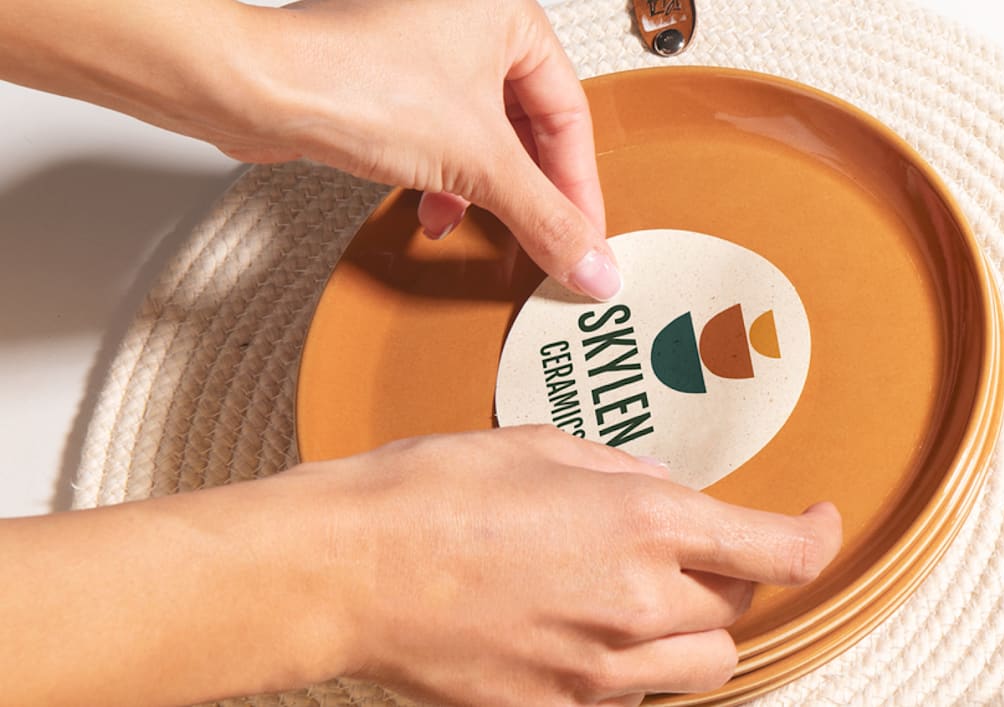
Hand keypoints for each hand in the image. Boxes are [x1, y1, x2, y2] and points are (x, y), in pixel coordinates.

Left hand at [230, 0, 617, 299]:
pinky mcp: (389, 81)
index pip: (570, 114)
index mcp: (508, 12)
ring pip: (483, 137)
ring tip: (483, 228)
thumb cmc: (350, 79)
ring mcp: (426, 48)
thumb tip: (592, 264)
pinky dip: (446, 180)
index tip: (585, 239)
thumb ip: (545, 219)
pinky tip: (435, 211)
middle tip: (546, 242)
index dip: (580, 187)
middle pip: (528, 127)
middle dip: (529, 192)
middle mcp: (469, 20)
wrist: (256, 88)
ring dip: (485, 192)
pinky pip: (442, 138)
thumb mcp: (477, 164)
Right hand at [302, 426, 842, 706]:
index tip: (819, 523)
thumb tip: (661, 487)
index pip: (777, 551)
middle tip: (691, 548)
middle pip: (738, 608)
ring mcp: (600, 671)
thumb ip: (622, 472)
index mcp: (644, 524)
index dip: (815, 536)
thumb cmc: (432, 493)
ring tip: (645, 598)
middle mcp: (638, 606)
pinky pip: (631, 697)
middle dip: (730, 576)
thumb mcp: (541, 446)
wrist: (349, 570)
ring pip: (702, 667)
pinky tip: (585, 631)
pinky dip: (633, 667)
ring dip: (694, 630)